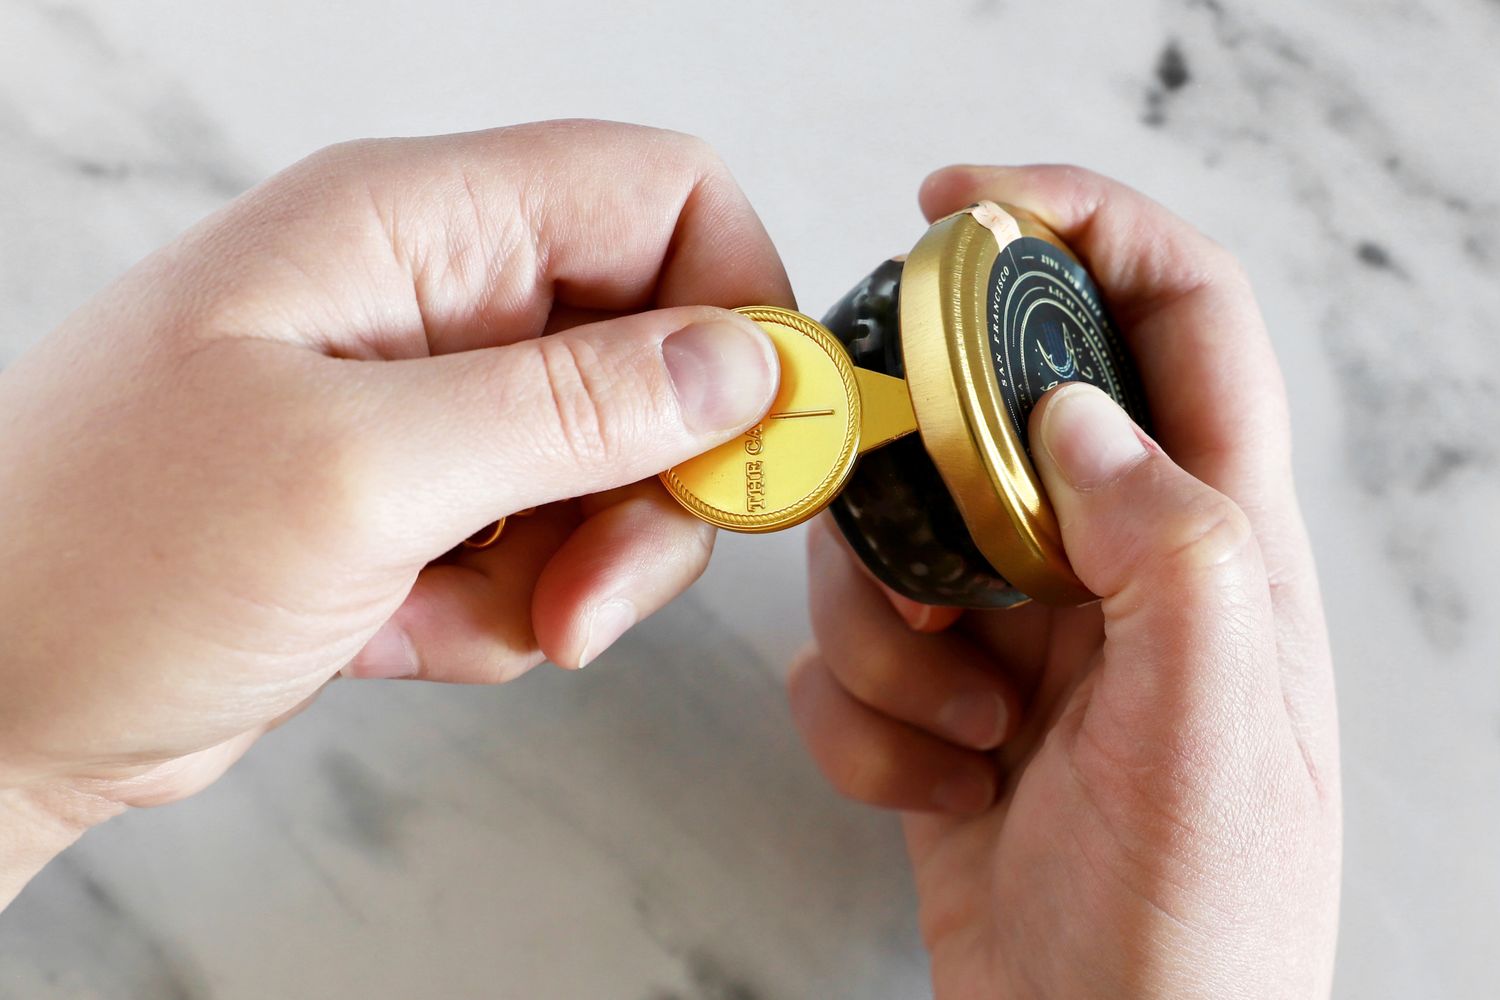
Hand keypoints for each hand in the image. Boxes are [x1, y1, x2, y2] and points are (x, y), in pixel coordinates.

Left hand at [0, 120, 788, 905]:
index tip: (757, 445)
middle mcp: (432, 295)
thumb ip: (571, 407)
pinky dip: (500, 607)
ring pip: (608, 465)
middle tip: (599, 591)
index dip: (739, 310)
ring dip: (570, 567)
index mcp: (414, 225)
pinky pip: (540, 543)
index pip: (660, 198)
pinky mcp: (415, 497)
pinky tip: (395, 630)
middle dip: (650, 488)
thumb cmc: (101, 556)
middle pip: (655, 351)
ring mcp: (424, 400)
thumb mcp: (358, 472)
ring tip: (461, 615)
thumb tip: (743, 364)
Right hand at [789, 166, 1339, 997]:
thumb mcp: (1217, 730)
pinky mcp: (940, 707)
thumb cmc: (1196, 935)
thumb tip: (1071, 416)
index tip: (963, 204)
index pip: (1173, 315)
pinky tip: (938, 790)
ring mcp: (1022, 641)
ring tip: (958, 730)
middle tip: (906, 545)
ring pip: (892, 543)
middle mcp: (1115, 572)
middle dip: (919, 474)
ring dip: (882, 637)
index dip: (1080, 225)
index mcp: (1216, 544)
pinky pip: (846, 655)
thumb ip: (1172, 543)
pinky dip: (861, 721)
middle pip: (986, 422)